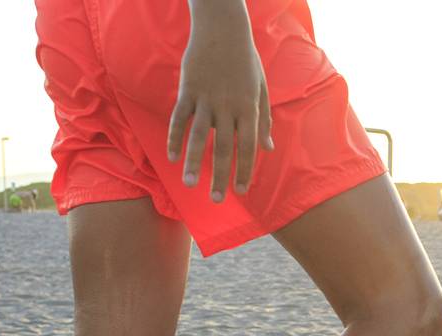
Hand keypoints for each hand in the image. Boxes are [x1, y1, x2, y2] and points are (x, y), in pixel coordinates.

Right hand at [166, 0, 272, 201]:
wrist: (222, 29)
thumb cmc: (245, 61)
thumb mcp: (261, 89)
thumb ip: (264, 121)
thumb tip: (269, 149)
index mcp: (249, 109)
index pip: (249, 148)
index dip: (245, 171)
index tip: (241, 191)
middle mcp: (228, 108)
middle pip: (224, 149)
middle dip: (221, 177)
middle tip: (217, 200)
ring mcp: (206, 99)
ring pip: (199, 137)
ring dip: (194, 163)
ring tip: (189, 184)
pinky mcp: (187, 91)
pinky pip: (180, 119)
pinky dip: (175, 138)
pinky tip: (173, 157)